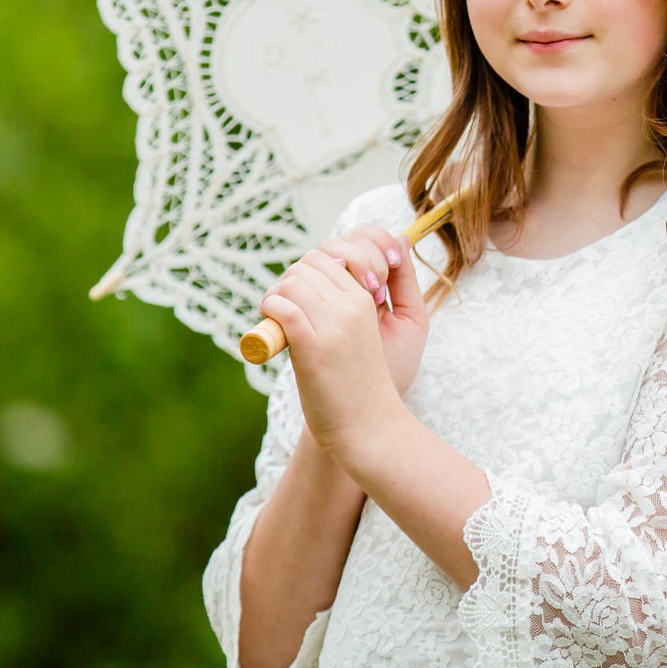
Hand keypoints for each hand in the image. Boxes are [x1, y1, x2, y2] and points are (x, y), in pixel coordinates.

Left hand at [260, 239, 418, 453]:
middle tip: (286, 306)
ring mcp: (333, 325)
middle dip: (290, 279)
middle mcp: (352, 305)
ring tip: (278, 318)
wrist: (368, 427)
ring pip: (293, 280)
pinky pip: (283, 307)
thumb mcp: (387, 329)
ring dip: (276, 295)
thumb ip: (383, 290)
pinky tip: (272, 328)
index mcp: (366, 299)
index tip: (306, 293)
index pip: (333, 252)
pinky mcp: (312, 347)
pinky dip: (270, 310)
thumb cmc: (366, 381)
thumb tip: (396, 241)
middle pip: (308, 262)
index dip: (311, 267)